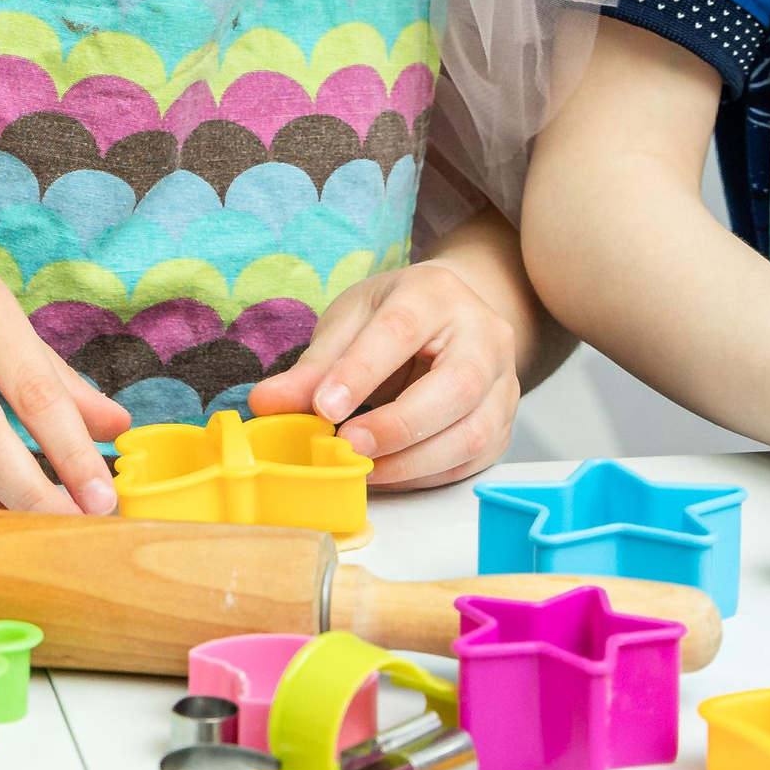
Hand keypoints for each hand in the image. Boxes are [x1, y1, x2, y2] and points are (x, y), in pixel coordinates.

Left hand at [249, 259, 519, 488]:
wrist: (451, 320)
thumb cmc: (396, 316)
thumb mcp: (351, 322)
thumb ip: (314, 366)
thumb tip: (265, 405)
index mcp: (437, 293)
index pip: (403, 330)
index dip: (361, 372)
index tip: (322, 408)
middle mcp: (484, 334)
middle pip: (457, 385)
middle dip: (398, 426)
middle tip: (346, 447)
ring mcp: (504, 381)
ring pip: (471, 432)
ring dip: (410, 462)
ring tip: (360, 467)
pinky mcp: (502, 424)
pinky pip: (470, 461)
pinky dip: (424, 475)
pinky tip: (387, 471)